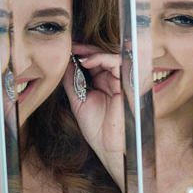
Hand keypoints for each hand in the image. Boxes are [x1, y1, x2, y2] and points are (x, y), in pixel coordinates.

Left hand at [64, 42, 125, 190]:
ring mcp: (122, 82)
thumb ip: (72, 82)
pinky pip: (117, 63)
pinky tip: (87, 62)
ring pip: (110, 57)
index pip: (95, 63)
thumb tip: (64, 64)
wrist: (108, 146)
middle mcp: (114, 82)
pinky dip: (102, 58)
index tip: (67, 51)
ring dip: (93, 52)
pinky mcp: (128, 84)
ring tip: (78, 55)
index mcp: (104, 86)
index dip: (82, 55)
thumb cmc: (97, 129)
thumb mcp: (78, 101)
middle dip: (86, 49)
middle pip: (102, 57)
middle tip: (71, 47)